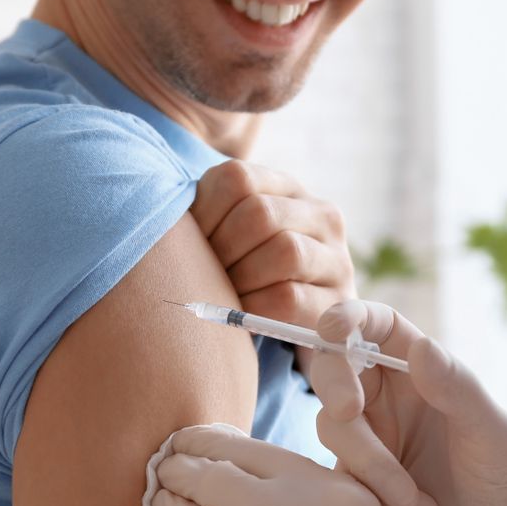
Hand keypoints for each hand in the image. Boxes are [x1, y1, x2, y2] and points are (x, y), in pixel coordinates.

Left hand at [191, 160, 355, 329]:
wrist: (302, 327)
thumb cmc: (251, 279)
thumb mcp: (235, 238)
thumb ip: (210, 221)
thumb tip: (166, 230)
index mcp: (288, 188)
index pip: (237, 178)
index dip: (203, 211)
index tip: (191, 243)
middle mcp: (322, 214)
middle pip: (260, 213)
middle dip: (222, 249)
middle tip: (206, 275)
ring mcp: (337, 258)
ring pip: (286, 251)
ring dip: (242, 278)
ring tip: (226, 294)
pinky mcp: (339, 302)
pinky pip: (291, 297)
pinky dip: (255, 307)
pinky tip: (243, 314)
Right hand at [309, 300, 506, 505]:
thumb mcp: (493, 434)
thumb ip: (456, 387)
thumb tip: (419, 347)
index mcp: (423, 373)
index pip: (375, 326)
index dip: (347, 317)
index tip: (331, 328)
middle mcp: (389, 402)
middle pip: (334, 369)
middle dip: (335, 386)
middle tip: (351, 412)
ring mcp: (367, 444)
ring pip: (332, 426)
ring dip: (370, 462)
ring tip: (420, 504)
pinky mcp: (352, 487)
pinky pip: (334, 472)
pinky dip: (371, 492)